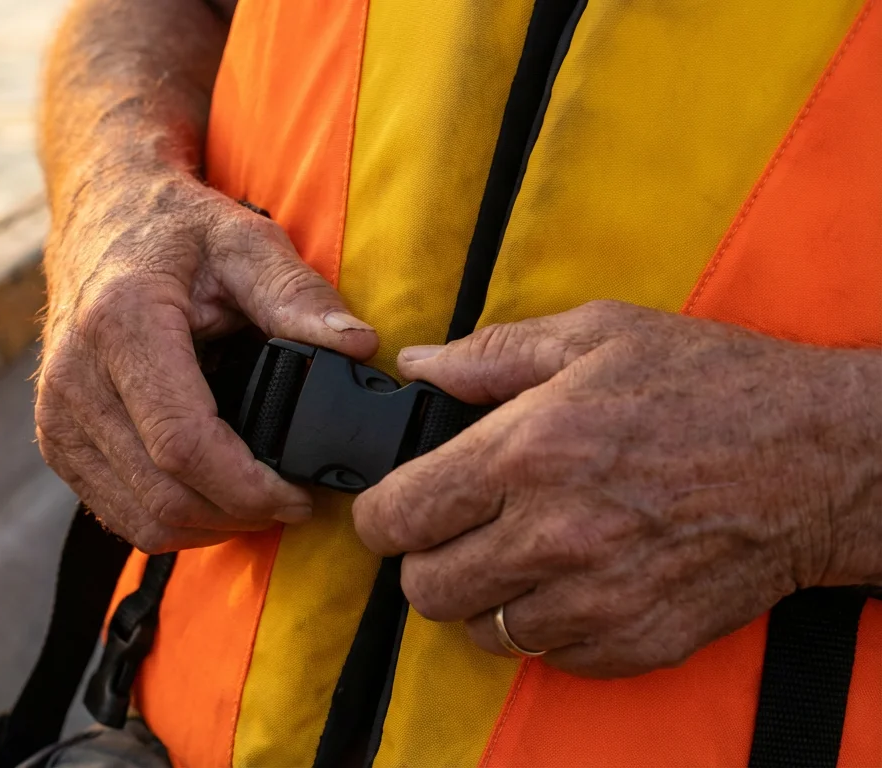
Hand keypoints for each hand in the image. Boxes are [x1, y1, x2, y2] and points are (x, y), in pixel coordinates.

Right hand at [36, 169, 377, 552]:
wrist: (100, 216)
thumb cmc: (173, 229)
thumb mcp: (244, 241)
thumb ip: (297, 295)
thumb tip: (358, 345)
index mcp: (121, 323)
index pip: (183, 443)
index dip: (248, 487)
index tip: (299, 495)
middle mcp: (75, 376)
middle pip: (163, 493)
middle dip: (239, 513)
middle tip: (291, 499)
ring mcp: (56, 414)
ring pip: (141, 517)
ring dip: (208, 524)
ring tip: (256, 497)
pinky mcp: (54, 440)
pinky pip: (118, 513)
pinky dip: (172, 519)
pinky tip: (211, 491)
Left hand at [353, 300, 881, 677]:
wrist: (823, 461)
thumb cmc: (714, 387)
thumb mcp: (599, 335)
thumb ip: (492, 354)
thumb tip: (419, 366)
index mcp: (528, 452)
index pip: (397, 516)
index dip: (378, 515)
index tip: (391, 508)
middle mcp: (553, 534)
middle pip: (425, 588)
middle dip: (423, 560)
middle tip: (452, 533)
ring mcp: (595, 598)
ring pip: (480, 631)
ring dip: (481, 598)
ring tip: (514, 555)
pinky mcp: (635, 640)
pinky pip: (547, 656)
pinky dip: (542, 626)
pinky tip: (568, 581)